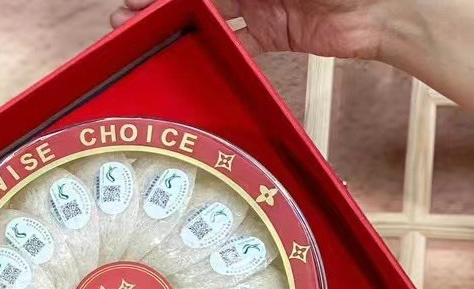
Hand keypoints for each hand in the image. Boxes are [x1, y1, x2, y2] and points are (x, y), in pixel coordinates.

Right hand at [110, 0, 394, 60]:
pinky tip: (190, 59)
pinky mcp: (276, 32)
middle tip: (127, 19)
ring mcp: (263, 3)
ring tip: (146, 38)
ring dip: (179, 27)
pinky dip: (216, 50)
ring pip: (210, 15)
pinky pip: (238, 42)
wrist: (384, 3)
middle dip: (161, 5)